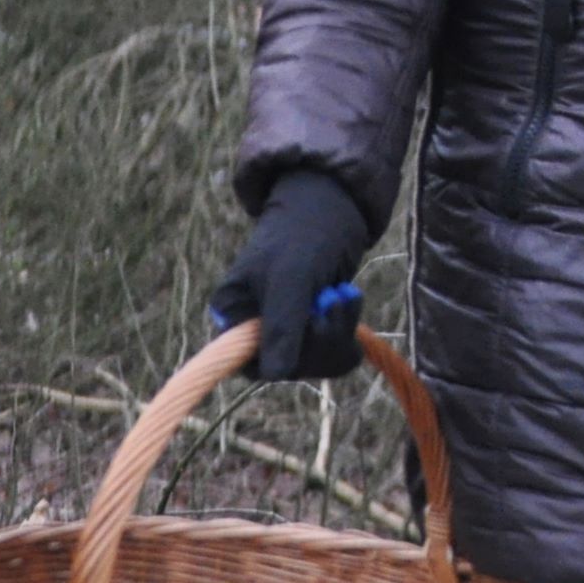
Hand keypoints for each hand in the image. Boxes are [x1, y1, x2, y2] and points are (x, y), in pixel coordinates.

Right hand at [206, 169, 372, 380]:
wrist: (334, 206)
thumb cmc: (304, 233)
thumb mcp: (292, 276)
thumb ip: (282, 323)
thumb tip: (274, 376)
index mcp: (234, 314)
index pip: (252, 365)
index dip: (285, 357)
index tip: (309, 323)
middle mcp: (256, 326)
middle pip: (290, 367)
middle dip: (321, 339)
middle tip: (333, 301)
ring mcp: (288, 326)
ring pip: (316, 363)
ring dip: (339, 333)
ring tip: (343, 294)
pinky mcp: (314, 325)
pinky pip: (333, 355)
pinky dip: (349, 331)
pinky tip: (350, 300)